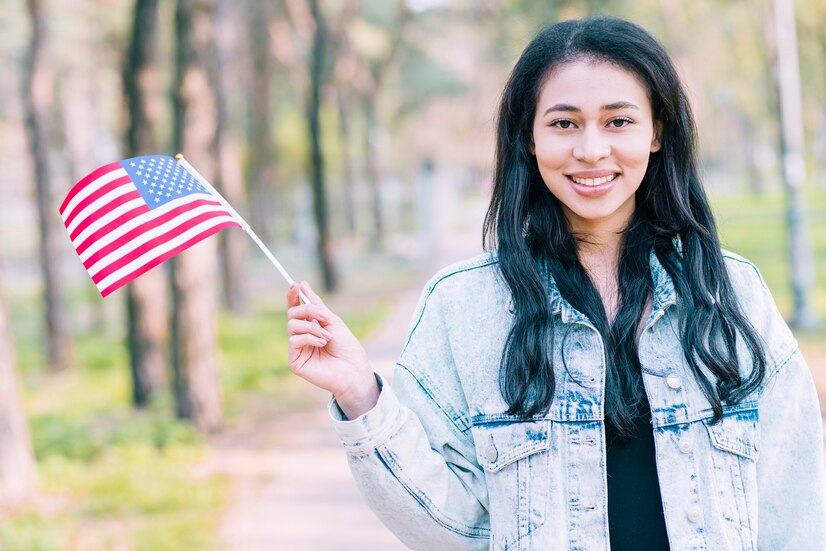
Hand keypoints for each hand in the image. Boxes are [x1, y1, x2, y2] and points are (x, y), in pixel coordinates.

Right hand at [286, 281, 379, 418]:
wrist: (353, 369)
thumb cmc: (346, 347)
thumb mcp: (332, 320)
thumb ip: (316, 304)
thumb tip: (302, 284)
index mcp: (310, 326)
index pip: (296, 308)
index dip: (293, 296)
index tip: (295, 284)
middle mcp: (302, 336)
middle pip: (293, 314)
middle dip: (308, 310)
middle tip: (323, 316)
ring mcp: (297, 348)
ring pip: (292, 326)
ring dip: (312, 327)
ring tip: (327, 337)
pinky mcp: (295, 360)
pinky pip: (294, 340)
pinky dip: (309, 338)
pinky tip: (322, 344)